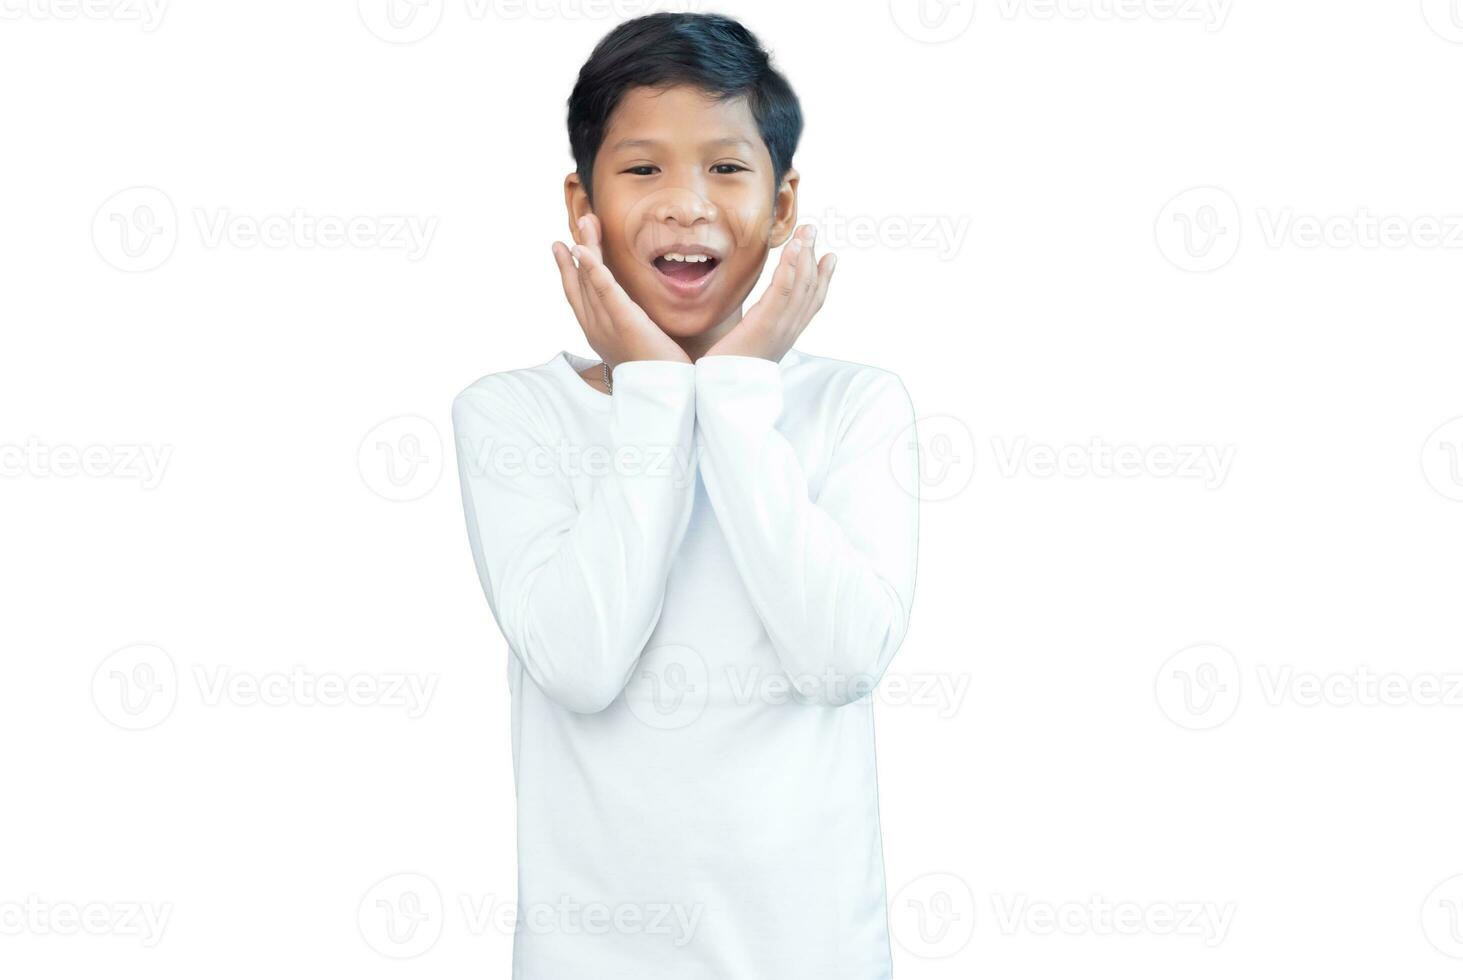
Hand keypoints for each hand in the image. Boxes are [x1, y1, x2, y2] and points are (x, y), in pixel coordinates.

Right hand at [551, 213, 689, 368]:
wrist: (664, 395)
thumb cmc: (655, 374)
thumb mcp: (637, 347)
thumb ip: (632, 328)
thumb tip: (637, 316)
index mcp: (598, 334)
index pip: (579, 297)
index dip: (570, 270)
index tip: (566, 246)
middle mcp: (596, 329)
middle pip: (580, 284)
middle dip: (575, 252)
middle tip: (576, 224)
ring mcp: (607, 326)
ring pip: (589, 281)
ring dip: (585, 249)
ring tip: (584, 224)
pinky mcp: (624, 322)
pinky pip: (605, 291)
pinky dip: (592, 270)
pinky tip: (583, 251)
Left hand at [706, 224, 835, 361]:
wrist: (721, 391)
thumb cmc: (730, 369)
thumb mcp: (749, 344)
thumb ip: (757, 328)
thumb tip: (755, 319)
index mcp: (787, 334)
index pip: (811, 303)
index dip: (823, 279)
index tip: (829, 257)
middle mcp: (789, 330)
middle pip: (810, 289)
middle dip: (814, 257)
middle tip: (813, 231)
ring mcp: (780, 328)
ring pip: (800, 285)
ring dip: (805, 255)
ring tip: (806, 231)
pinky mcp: (765, 324)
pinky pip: (782, 291)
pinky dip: (790, 267)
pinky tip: (793, 248)